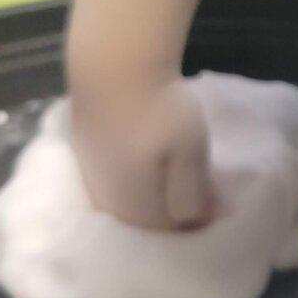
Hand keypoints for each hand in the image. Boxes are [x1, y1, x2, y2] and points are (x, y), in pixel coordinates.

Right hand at [71, 76, 212, 230]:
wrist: (113, 66)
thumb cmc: (159, 111)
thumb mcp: (189, 153)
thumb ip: (192, 193)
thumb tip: (197, 223)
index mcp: (133, 208)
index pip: (168, 231)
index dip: (195, 218)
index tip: (214, 198)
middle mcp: (105, 202)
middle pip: (142, 220)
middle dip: (170, 209)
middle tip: (197, 185)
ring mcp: (90, 177)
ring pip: (125, 200)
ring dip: (150, 192)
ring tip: (172, 169)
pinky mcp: (84, 152)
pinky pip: (113, 179)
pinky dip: (133, 176)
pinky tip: (144, 157)